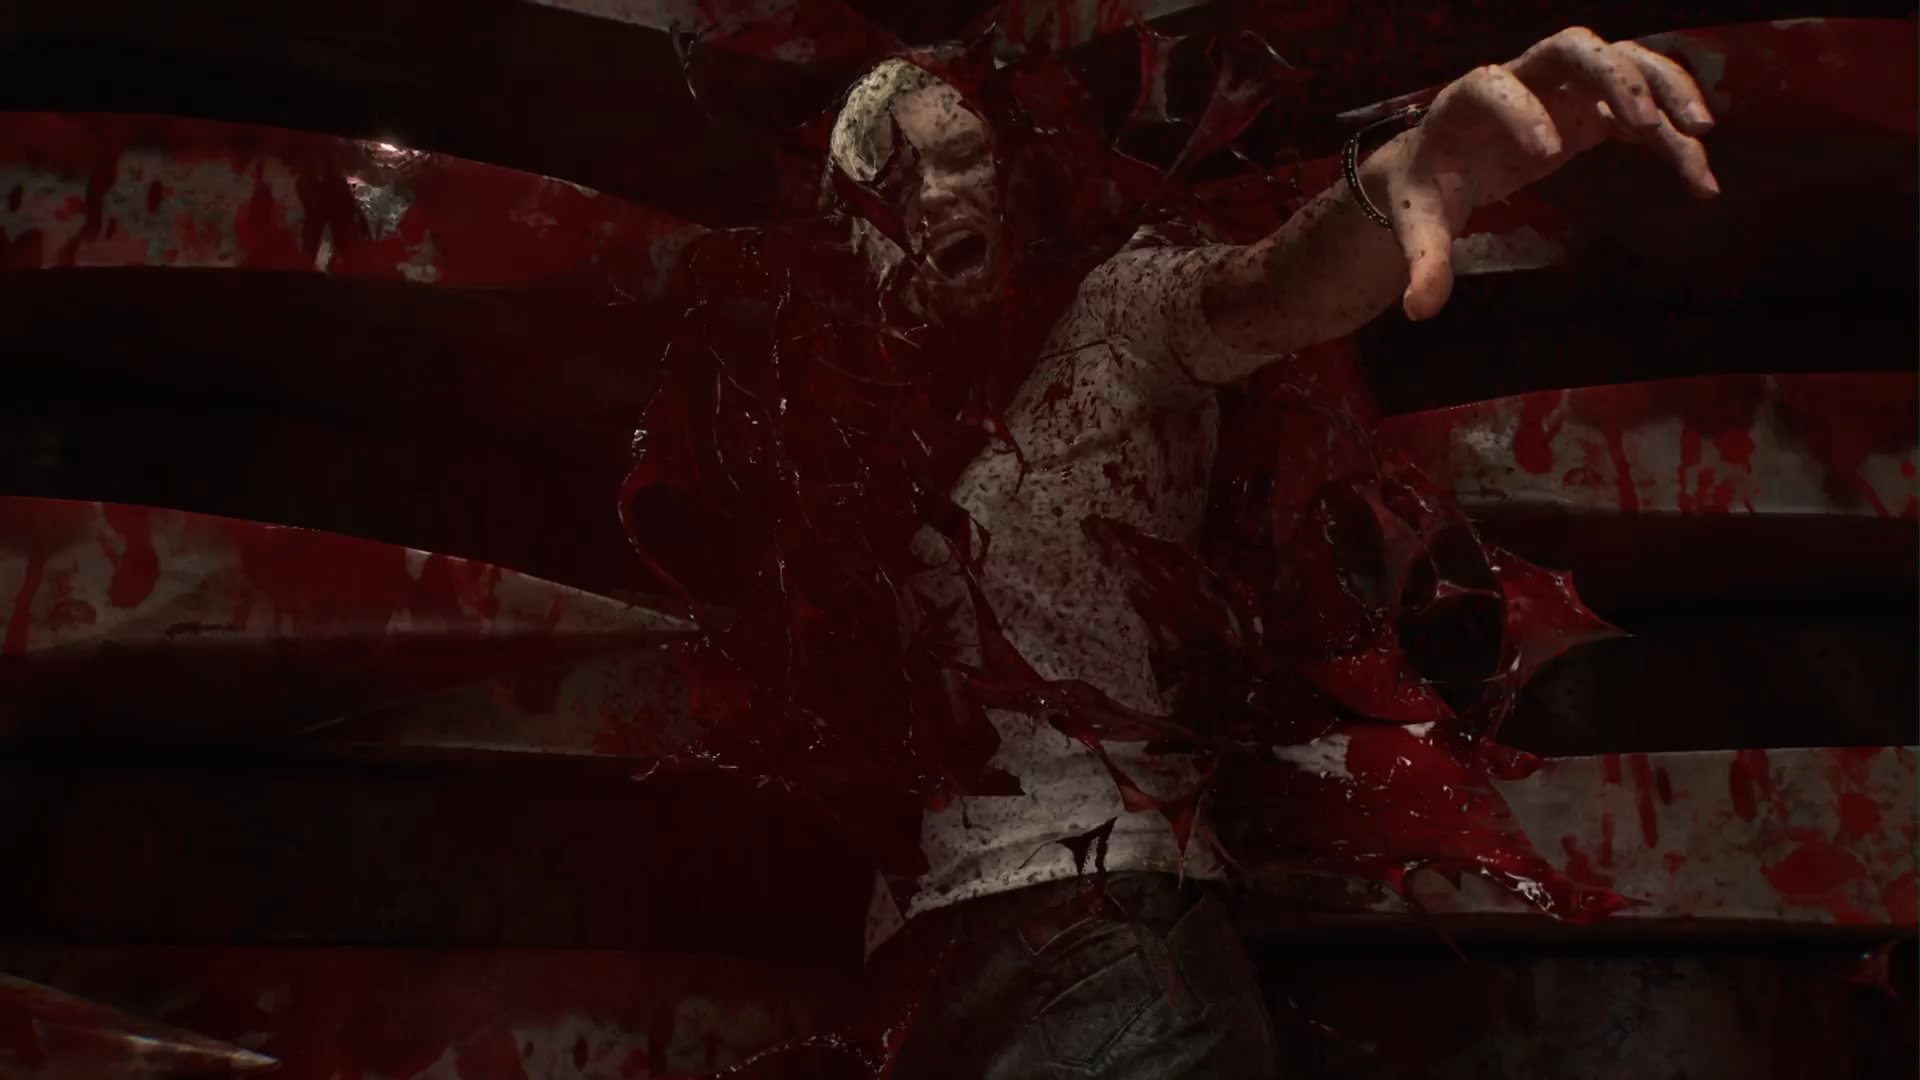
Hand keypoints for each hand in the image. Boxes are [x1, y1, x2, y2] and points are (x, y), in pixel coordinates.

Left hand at [1372, 27, 1720, 319]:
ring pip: (1622, 61)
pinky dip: (1673, 135)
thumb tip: (1420, 309)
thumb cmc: (1426, 191)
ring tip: (1701, 130)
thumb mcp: (1420, 226)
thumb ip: (1425, 261)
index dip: (1520, 110)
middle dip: (1614, 75)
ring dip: (1665, 88)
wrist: (1438, 168)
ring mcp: (1561, 91)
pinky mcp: (1590, 112)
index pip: (1493, 86)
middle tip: (1647, 121)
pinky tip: (1700, 181)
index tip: (1547, 151)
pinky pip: (1642, 108)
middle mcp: (1520, 80)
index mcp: (1465, 102)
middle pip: (1572, 47)